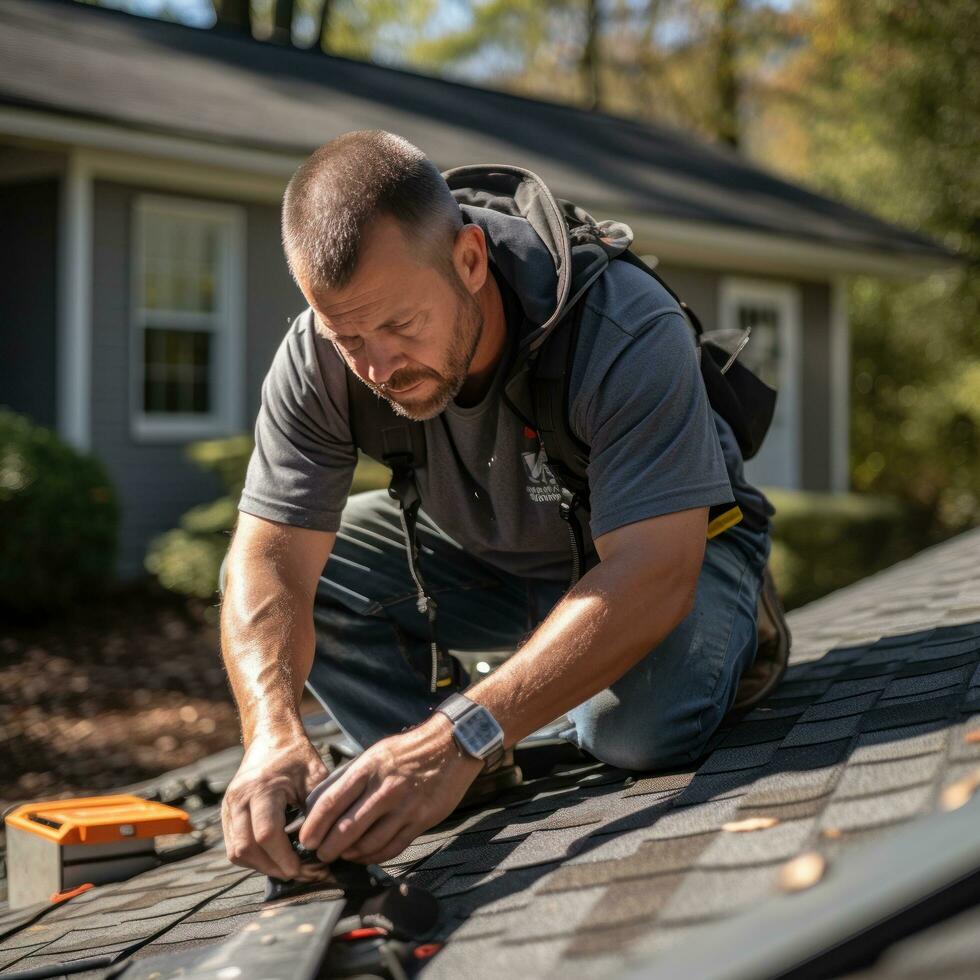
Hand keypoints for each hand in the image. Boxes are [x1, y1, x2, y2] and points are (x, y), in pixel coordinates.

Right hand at [221, 734, 330, 879]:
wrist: (273, 737)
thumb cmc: (298, 756)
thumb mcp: (316, 776)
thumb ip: (318, 809)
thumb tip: (321, 846)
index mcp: (262, 787)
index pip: (266, 834)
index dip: (285, 858)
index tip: (305, 867)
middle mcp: (239, 798)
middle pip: (246, 849)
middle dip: (274, 868)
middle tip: (301, 873)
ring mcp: (228, 806)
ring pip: (236, 853)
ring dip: (262, 866)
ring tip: (289, 867)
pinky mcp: (226, 813)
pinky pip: (233, 846)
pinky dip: (253, 858)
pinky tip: (275, 857)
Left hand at [298, 715, 482, 864]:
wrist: (452, 745)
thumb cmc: (409, 749)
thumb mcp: (375, 753)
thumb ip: (351, 777)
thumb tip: (323, 802)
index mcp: (369, 768)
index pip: (332, 802)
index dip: (314, 825)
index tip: (306, 839)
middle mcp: (385, 789)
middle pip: (347, 829)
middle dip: (328, 847)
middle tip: (320, 854)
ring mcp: (405, 807)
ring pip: (369, 843)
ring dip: (351, 854)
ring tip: (342, 855)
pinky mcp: (422, 820)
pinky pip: (392, 847)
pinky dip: (374, 857)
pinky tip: (365, 855)